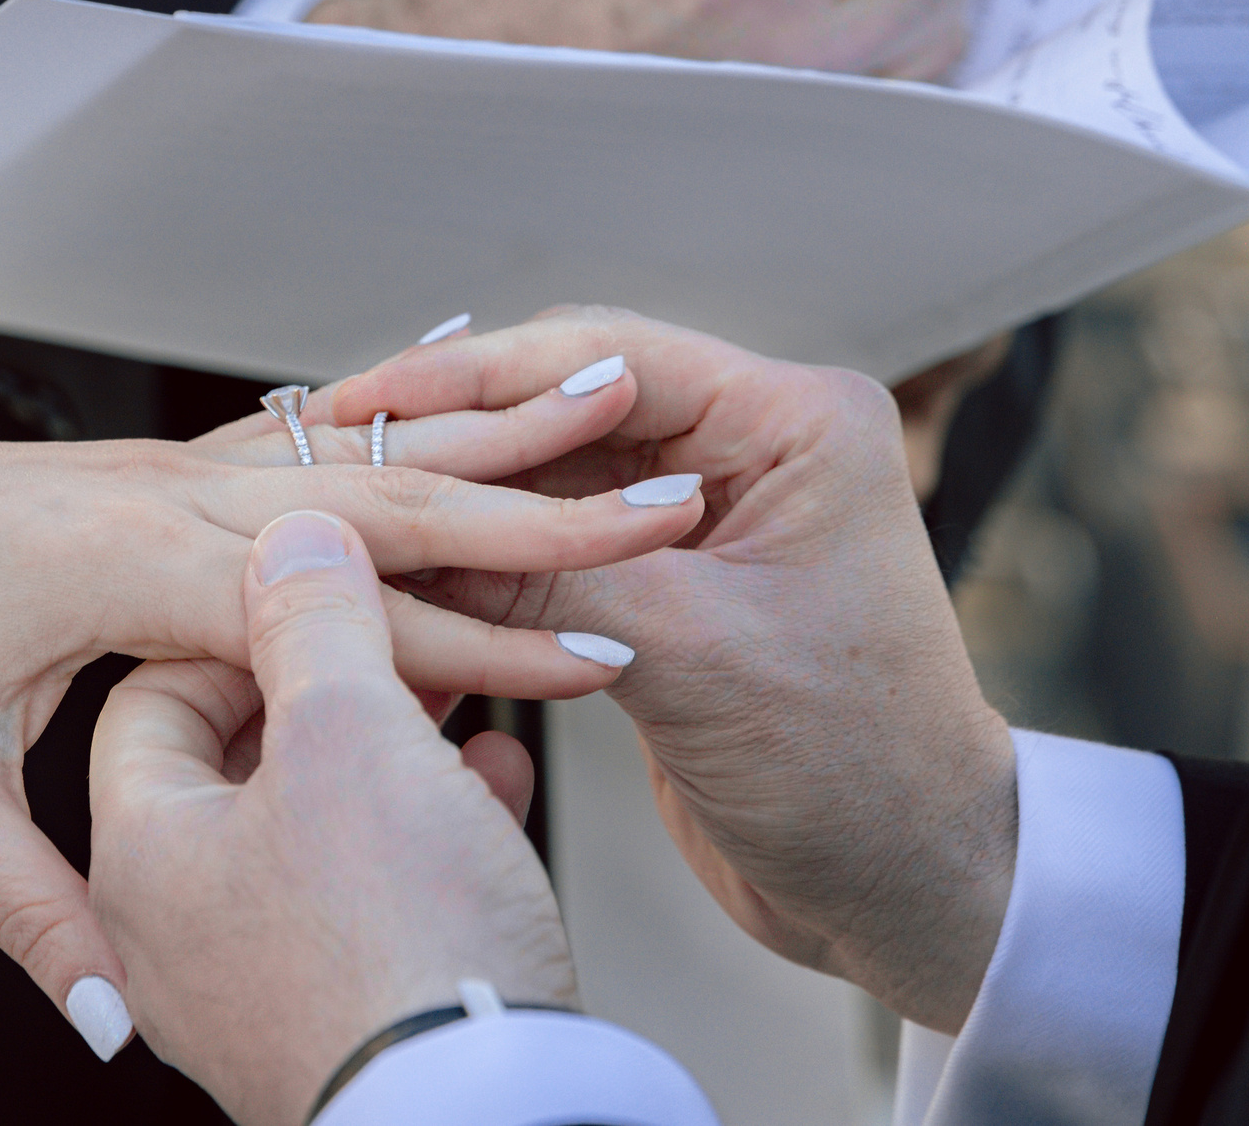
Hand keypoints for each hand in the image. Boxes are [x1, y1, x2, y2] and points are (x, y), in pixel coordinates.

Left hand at [0, 379, 694, 1052]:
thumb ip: (27, 907)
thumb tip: (107, 1026)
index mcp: (129, 571)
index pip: (350, 610)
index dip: (487, 640)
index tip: (610, 654)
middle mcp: (163, 498)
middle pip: (389, 496)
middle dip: (544, 502)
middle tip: (676, 489)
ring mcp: (161, 471)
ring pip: (362, 451)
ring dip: (492, 436)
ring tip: (614, 400)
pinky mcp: (151, 472)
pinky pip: (308, 444)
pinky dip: (405, 432)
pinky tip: (464, 412)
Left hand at [89, 511, 575, 1125]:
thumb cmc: (393, 953)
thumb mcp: (347, 744)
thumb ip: (311, 623)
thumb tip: (293, 537)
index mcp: (140, 834)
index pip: (168, 675)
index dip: (266, 606)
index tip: (352, 572)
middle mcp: (170, 911)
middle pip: (247, 738)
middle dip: (345, 666)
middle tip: (413, 608)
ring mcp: (245, 974)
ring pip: (315, 808)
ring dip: (396, 736)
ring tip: (468, 681)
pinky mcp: (328, 1014)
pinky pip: (362, 883)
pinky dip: (423, 816)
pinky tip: (495, 765)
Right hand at [328, 309, 1015, 1032]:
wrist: (908, 891)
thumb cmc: (849, 772)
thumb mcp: (687, 656)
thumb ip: (550, 572)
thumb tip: (402, 528)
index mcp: (795, 423)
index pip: (607, 358)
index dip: (476, 372)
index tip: (369, 394)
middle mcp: (759, 447)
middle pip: (573, 398)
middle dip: (460, 423)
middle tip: (340, 441)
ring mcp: (717, 511)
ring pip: (558, 466)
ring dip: (469, 485)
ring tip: (354, 495)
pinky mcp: (681, 578)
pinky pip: (565, 534)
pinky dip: (494, 545)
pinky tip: (412, 558)